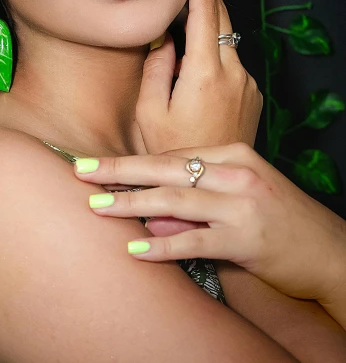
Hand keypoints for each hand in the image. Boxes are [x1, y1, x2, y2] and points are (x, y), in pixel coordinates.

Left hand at [73, 141, 345, 304]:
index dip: (131, 160)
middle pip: (165, 167)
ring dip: (131, 202)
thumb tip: (150, 212)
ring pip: (174, 199)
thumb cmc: (277, 216)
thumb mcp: (239, 192)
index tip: (96, 163)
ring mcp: (240, 205)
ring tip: (97, 207)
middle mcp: (234, 173)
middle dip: (118, 169)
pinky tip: (136, 248)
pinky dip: (163, 245)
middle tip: (80, 172)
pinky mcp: (245, 239)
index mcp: (231, 154)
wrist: (326, 247)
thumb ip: (195, 196)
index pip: (171, 154)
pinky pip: (195, 241)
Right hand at [136, 0, 262, 153]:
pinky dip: (215, 58)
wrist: (210, 186)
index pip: (204, 14)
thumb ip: (155, 66)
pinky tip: (196, 78)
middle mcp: (233, 73)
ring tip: (184, 43)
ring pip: (226, 44)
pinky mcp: (253, 96)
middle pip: (222, 20)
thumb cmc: (172, 151)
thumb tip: (163, 36)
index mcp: (205, 73)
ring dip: (207, 33)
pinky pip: (232, 65)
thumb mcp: (149, 111)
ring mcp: (247, 85)